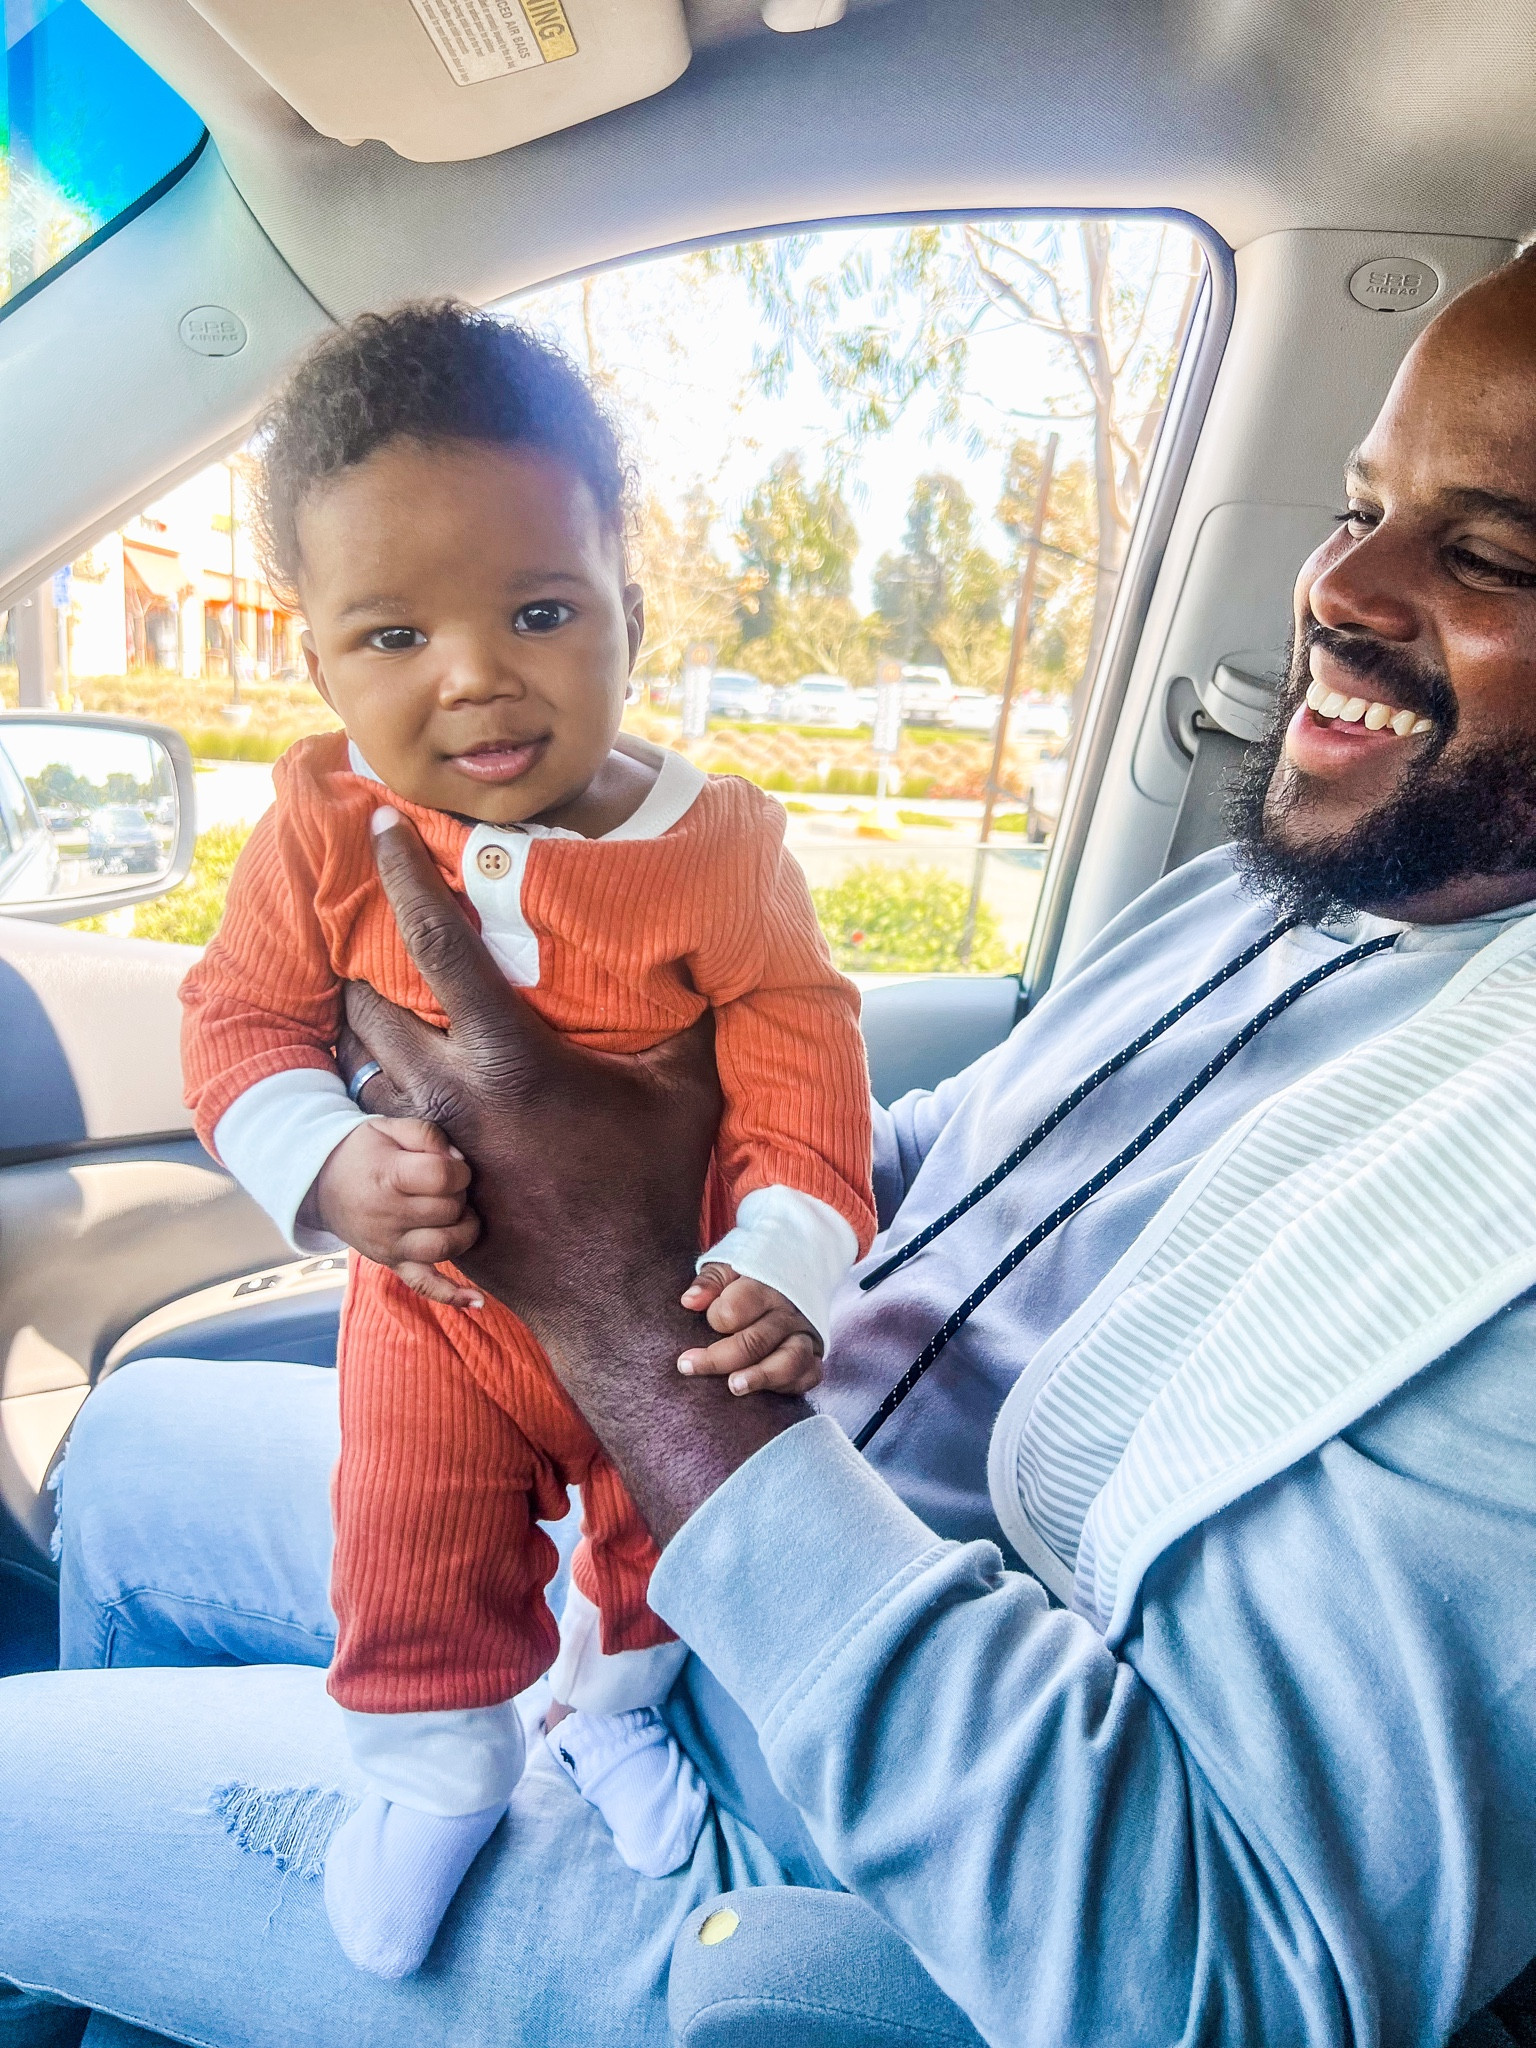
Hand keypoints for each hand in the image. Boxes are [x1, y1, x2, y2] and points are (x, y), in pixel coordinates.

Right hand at [311, 1117, 480, 1306]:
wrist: (320, 1184)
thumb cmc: (363, 1152)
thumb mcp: (389, 1127)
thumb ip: (428, 1136)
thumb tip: (459, 1161)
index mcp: (388, 1177)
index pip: (444, 1177)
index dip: (459, 1170)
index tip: (452, 1165)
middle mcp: (387, 1216)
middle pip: (449, 1211)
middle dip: (461, 1195)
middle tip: (448, 1186)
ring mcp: (390, 1245)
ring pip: (445, 1247)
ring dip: (465, 1230)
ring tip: (461, 1215)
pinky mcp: (393, 1263)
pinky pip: (424, 1285)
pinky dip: (451, 1295)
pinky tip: (476, 1301)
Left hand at [341, 807, 809, 1544]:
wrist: (617, 1302)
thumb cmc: (653, 1188)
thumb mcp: (684, 1089)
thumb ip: (689, 1015)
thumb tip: (710, 951)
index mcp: (508, 1058)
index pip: (436, 942)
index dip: (403, 875)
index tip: (378, 826)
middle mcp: (450, 1098)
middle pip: (366, 1008)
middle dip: (360, 972)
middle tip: (372, 944)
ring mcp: (429, 1148)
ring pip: (364, 1072)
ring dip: (369, 1040)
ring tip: (386, 1013)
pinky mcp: (422, 1191)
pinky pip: (384, 1129)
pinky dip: (390, 1101)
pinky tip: (414, 1093)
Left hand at [679, 1265, 822, 1395]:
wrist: (796, 1271)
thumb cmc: (750, 1276)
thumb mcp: (728, 1268)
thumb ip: (709, 1282)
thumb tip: (690, 1301)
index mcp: (764, 1287)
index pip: (734, 1310)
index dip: (714, 1319)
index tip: (704, 1322)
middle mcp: (787, 1312)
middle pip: (755, 1341)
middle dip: (718, 1359)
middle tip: (687, 1366)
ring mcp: (804, 1334)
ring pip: (789, 1361)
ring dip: (760, 1377)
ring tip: (734, 1386)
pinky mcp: (814, 1354)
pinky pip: (810, 1375)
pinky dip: (789, 1386)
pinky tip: (763, 1391)